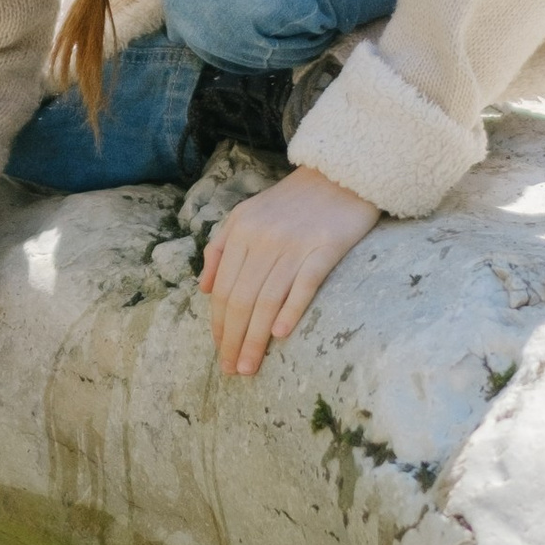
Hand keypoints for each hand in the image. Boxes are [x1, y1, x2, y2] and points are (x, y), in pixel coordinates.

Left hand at [199, 169, 379, 377]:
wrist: (340, 174)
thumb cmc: (292, 200)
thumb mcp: (246, 214)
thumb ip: (220, 247)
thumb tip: (203, 288)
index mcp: (241, 230)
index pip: (224, 288)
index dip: (219, 324)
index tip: (220, 350)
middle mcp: (263, 238)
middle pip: (242, 298)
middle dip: (233, 339)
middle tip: (232, 370)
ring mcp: (295, 243)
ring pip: (268, 299)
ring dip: (256, 337)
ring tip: (250, 366)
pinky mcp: (326, 246)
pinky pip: (305, 283)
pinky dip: (290, 309)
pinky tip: (280, 334)